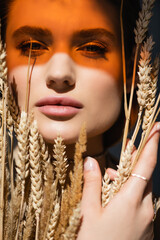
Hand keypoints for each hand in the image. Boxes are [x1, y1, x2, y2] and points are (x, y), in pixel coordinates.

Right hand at [77, 123, 159, 239]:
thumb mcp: (89, 212)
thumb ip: (92, 183)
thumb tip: (91, 160)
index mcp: (131, 198)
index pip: (146, 163)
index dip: (153, 143)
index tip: (158, 127)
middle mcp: (146, 205)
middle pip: (141, 175)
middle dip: (129, 166)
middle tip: (113, 167)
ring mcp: (148, 217)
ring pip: (140, 189)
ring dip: (126, 182)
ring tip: (107, 187)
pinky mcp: (147, 226)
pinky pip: (141, 202)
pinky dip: (130, 195)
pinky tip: (115, 203)